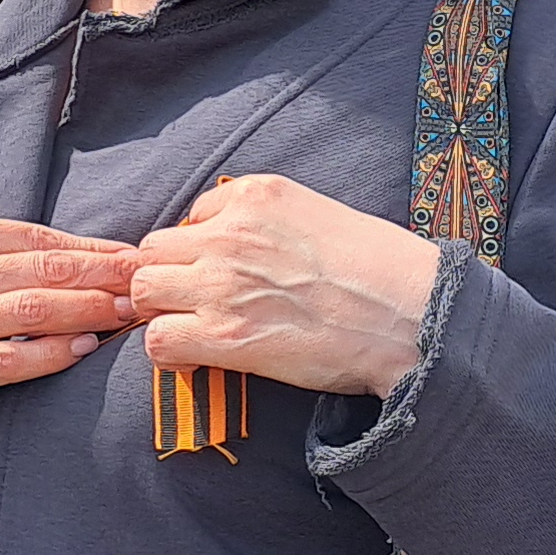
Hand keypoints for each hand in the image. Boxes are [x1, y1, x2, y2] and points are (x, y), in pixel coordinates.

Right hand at [0, 211, 142, 495]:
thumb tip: (48, 249)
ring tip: (131, 315)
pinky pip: (5, 362)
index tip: (139, 254)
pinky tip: (82, 351)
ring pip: (34, 313)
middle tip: (156, 282)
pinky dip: (48, 356)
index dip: (94, 249)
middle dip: (108, 278)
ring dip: (90, 313)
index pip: (38, 238)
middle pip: (46, 272)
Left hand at [132, 174, 441, 399]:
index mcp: (255, 195)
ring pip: (143, 290)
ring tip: (188, 329)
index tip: (216, 274)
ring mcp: (221, 283)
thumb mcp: (321, 214)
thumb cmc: (383, 270)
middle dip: (165, 278)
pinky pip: (157, 339)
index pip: (190, 217)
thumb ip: (270, 221)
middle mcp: (229, 233)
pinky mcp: (224, 334)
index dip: (197, 250)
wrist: (412, 315)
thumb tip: (243, 245)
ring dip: (159, 311)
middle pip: (152, 250)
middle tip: (191, 305)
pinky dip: (165, 352)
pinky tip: (192, 359)